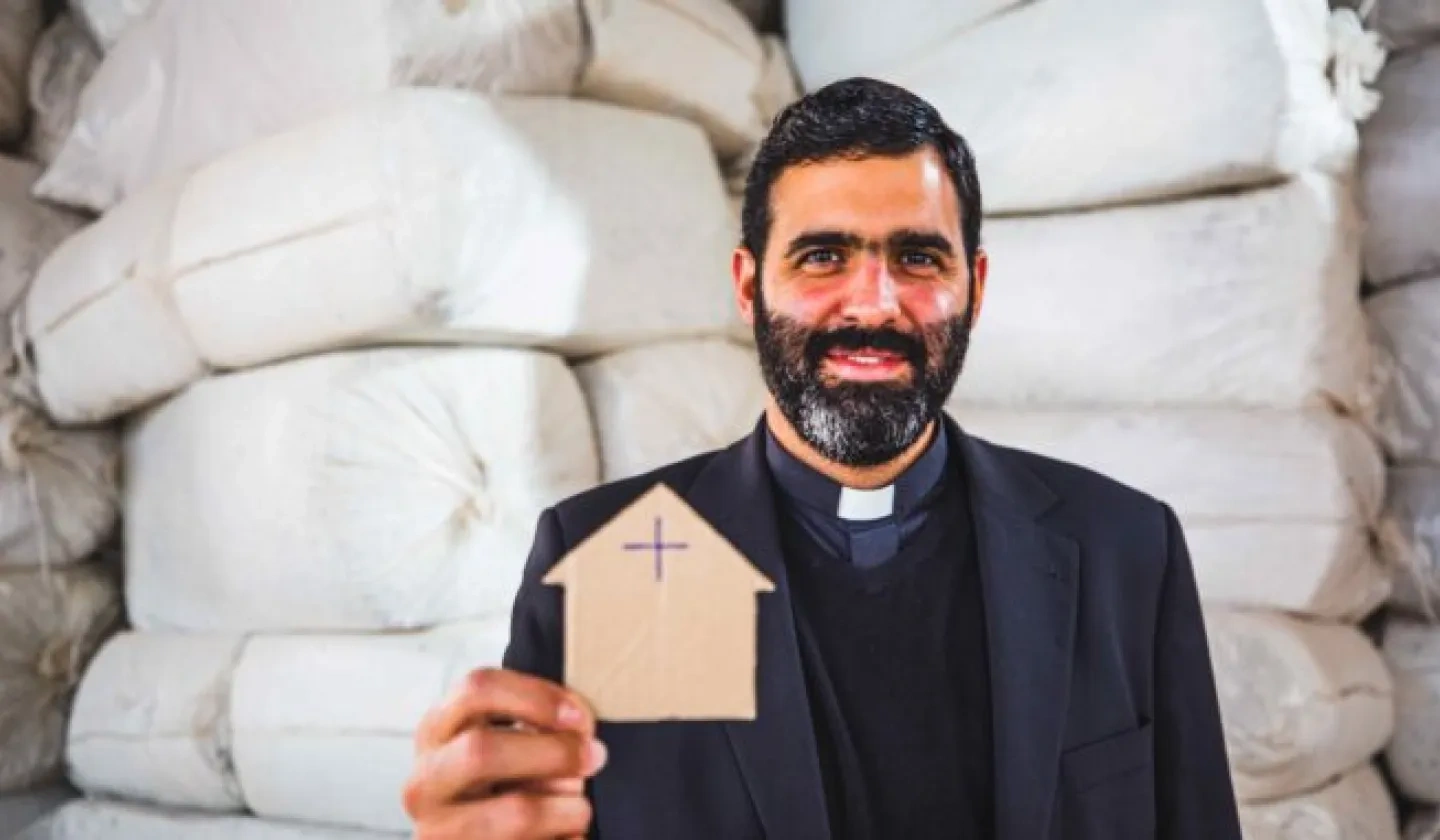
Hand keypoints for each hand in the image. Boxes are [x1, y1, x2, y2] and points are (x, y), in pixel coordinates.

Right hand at [404, 667, 606, 838]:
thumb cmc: (494, 789)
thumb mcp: (503, 746)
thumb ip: (534, 727)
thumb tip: (580, 730)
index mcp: (436, 732)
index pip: (477, 690)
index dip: (535, 697)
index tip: (577, 715)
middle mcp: (426, 781)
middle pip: (482, 751)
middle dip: (552, 752)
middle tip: (593, 757)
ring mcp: (437, 830)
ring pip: (516, 813)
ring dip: (566, 808)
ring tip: (578, 809)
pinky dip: (564, 839)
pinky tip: (566, 835)